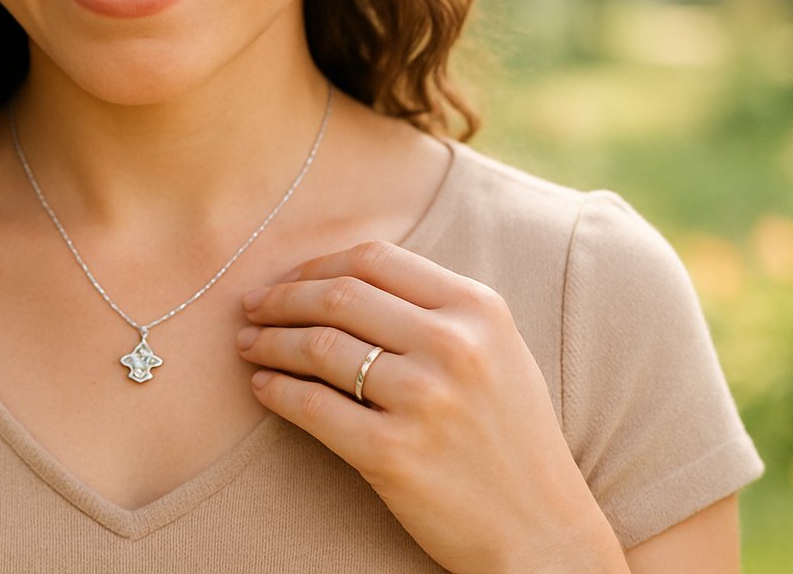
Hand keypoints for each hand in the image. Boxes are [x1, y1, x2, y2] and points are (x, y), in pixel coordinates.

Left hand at [238, 240, 625, 573]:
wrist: (543, 533)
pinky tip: (263, 387)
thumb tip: (339, 280)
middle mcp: (452, 345)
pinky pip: (311, 407)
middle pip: (339, 297)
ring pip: (317, 346)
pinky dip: (275, 391)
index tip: (289, 279)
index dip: (318, 265)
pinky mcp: (392, 453)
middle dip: (282, 298)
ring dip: (269, 342)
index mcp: (478, 310)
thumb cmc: (511, 439)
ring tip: (249, 345)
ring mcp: (423, 399)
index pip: (375, 259)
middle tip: (251, 307)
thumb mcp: (496, 352)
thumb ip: (435, 309)